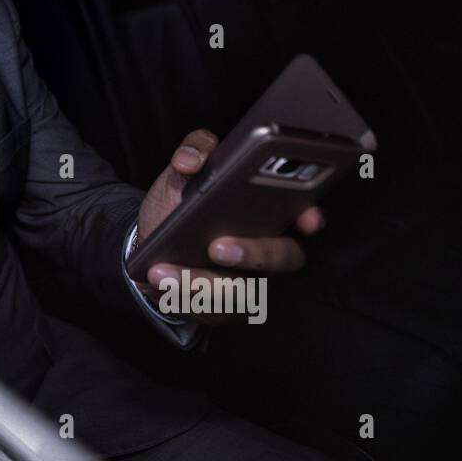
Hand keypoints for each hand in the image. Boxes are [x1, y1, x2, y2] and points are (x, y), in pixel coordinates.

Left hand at [135, 128, 324, 324]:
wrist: (150, 243)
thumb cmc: (178, 205)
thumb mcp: (181, 172)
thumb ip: (192, 150)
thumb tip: (191, 159)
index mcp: (266, 214)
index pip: (304, 216)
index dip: (311, 218)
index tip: (307, 217)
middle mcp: (265, 252)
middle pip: (281, 259)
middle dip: (253, 254)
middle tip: (217, 246)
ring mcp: (247, 283)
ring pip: (240, 292)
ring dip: (200, 282)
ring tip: (163, 270)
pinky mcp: (223, 307)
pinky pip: (209, 310)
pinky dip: (181, 296)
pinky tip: (158, 281)